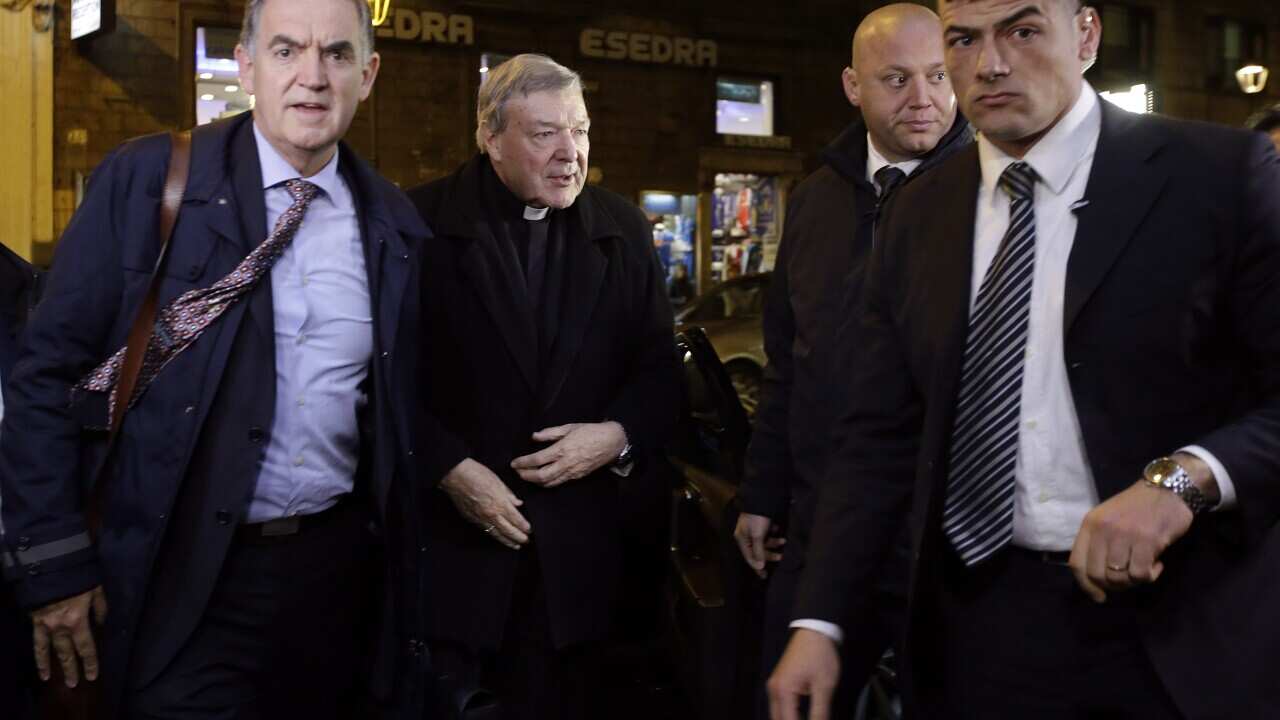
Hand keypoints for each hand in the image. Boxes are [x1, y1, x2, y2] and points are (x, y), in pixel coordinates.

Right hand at [30, 585, 107, 686]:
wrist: (49, 565)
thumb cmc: (77, 575)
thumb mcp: (96, 589)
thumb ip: (100, 608)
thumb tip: (100, 623)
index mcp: (78, 620)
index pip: (86, 646)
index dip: (90, 662)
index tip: (92, 675)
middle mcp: (61, 627)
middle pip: (67, 652)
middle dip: (71, 669)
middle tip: (74, 684)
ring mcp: (46, 625)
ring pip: (49, 650)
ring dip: (50, 665)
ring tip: (50, 679)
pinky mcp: (34, 621)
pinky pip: (36, 641)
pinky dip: (37, 653)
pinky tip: (38, 661)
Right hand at [440, 458, 531, 549]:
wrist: (454, 475)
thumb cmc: (476, 474)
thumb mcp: (498, 481)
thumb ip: (509, 494)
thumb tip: (518, 503)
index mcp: (499, 503)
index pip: (516, 519)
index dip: (524, 526)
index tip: (530, 530)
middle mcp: (491, 514)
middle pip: (508, 530)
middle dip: (519, 537)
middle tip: (527, 541)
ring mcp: (480, 518)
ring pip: (497, 534)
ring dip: (507, 541)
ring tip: (516, 546)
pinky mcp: (472, 519)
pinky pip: (486, 530)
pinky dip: (494, 536)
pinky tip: (499, 537)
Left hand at [510, 421, 626, 487]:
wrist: (611, 442)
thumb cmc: (590, 431)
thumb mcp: (569, 427)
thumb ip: (550, 433)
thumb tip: (534, 437)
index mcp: (562, 449)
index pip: (537, 460)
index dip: (523, 463)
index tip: (514, 463)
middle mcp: (566, 463)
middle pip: (541, 476)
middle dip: (526, 476)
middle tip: (517, 473)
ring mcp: (572, 472)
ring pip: (549, 483)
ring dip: (535, 482)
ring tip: (526, 477)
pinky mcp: (577, 477)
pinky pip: (559, 483)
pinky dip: (547, 483)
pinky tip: (541, 480)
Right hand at [734, 513, 785, 577]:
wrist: (761, 498)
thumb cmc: (757, 518)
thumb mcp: (757, 536)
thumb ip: (758, 551)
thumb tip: (759, 566)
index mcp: (742, 540)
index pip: (750, 558)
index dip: (757, 568)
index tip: (765, 577)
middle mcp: (746, 536)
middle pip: (758, 551)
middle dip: (769, 554)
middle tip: (781, 556)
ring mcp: (753, 530)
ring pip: (764, 542)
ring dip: (773, 542)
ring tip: (783, 540)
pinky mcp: (760, 524)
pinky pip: (767, 533)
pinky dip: (772, 534)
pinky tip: (777, 530)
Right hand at [768, 629, 840, 719]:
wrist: (814, 630)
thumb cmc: (819, 654)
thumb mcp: (824, 686)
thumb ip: (820, 712)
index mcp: (783, 691)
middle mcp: (774, 690)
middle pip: (778, 719)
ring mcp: (775, 685)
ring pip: (777, 714)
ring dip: (790, 719)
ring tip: (809, 718)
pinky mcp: (779, 682)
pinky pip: (780, 706)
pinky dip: (788, 714)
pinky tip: (800, 716)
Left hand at [1069, 480, 1192, 602]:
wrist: (1168, 488)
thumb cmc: (1137, 507)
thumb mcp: (1108, 518)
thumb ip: (1098, 543)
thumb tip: (1095, 580)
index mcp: (1090, 524)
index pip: (1077, 564)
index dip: (1086, 585)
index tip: (1098, 596)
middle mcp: (1103, 530)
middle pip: (1097, 575)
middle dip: (1113, 586)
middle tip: (1128, 580)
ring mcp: (1125, 535)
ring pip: (1119, 577)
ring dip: (1133, 581)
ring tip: (1144, 569)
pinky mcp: (1148, 541)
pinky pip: (1141, 574)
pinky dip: (1150, 576)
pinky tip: (1157, 564)